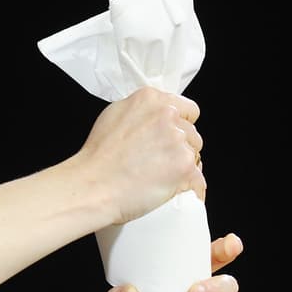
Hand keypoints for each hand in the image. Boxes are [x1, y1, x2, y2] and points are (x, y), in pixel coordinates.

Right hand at [76, 86, 205, 224]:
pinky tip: (174, 192)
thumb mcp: (113, 116)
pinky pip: (198, 180)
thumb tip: (154, 117)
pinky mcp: (185, 166)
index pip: (187, 110)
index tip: (168, 139)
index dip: (179, 126)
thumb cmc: (97, 158)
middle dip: (180, 147)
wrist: (92, 186)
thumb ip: (141, 111)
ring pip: (195, 155)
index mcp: (151, 99)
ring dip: (183, 166)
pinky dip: (189, 188)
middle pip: (192, 133)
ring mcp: (178, 140)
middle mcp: (168, 115)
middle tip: (157, 162)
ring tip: (159, 177)